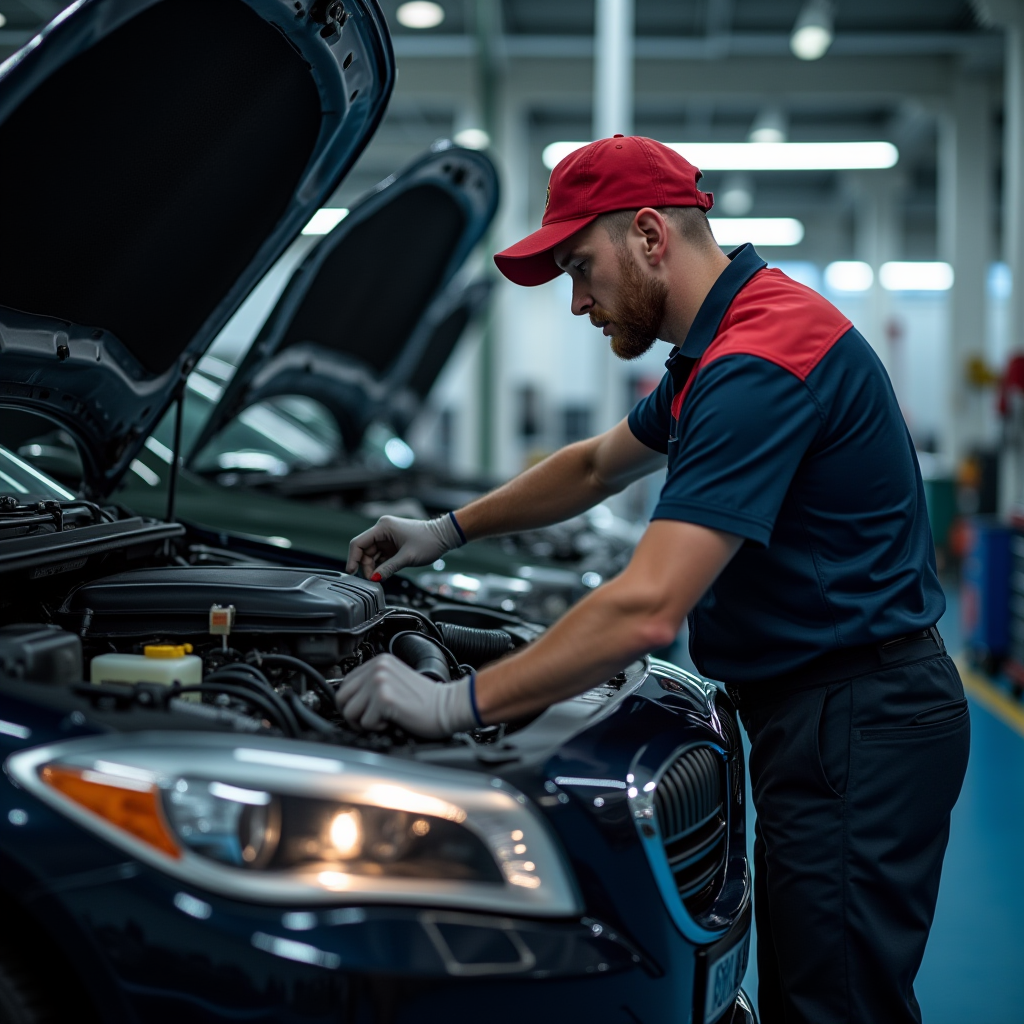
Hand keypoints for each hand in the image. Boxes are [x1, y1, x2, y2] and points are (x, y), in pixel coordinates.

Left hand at [335, 654, 478, 737]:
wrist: (447, 707)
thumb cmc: (425, 700)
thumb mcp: (395, 680)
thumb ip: (373, 683)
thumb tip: (347, 699)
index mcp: (379, 661)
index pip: (345, 683)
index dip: (351, 701)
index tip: (363, 710)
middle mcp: (377, 668)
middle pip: (342, 697)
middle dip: (353, 713)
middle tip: (371, 718)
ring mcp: (380, 681)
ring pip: (350, 711)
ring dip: (364, 721)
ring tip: (383, 718)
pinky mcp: (384, 698)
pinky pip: (365, 722)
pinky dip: (378, 727)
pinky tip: (393, 720)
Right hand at [346, 514, 462, 580]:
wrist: (444, 537)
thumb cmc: (428, 542)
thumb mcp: (407, 558)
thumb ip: (388, 568)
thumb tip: (373, 579)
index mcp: (383, 527)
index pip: (358, 542)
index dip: (353, 558)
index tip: (352, 572)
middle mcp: (382, 530)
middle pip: (364, 550)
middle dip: (365, 565)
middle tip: (372, 579)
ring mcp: (387, 537)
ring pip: (371, 554)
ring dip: (373, 567)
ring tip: (379, 578)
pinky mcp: (392, 544)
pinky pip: (380, 556)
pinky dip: (380, 565)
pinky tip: (382, 574)